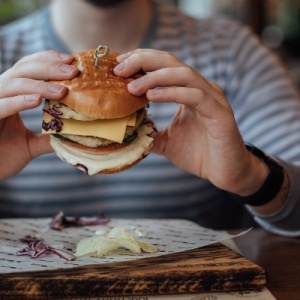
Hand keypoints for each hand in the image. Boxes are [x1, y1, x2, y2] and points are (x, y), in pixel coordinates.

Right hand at [0, 50, 78, 178]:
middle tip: (74, 71)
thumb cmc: (1, 156)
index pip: (29, 68)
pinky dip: (18, 101)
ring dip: (39, 85)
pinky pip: (1, 105)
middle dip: (50, 67)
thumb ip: (49, 137)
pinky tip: (37, 100)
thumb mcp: (30, 145)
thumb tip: (74, 135)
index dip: (49, 61)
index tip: (72, 63)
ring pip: (13, 84)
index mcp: (10, 94)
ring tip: (63, 91)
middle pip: (23, 69)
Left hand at [114, 49, 268, 194]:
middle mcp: (200, 89)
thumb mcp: (166, 142)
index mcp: (188, 91)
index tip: (118, 65)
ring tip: (132, 87)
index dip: (141, 60)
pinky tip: (152, 97)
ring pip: (183, 74)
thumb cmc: (199, 154)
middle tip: (120, 69)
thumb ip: (149, 133)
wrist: (225, 173)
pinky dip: (172, 93)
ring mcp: (212, 99)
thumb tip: (126, 132)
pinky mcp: (220, 113)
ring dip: (154, 77)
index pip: (163, 66)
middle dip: (143, 61)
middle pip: (171, 62)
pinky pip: (195, 96)